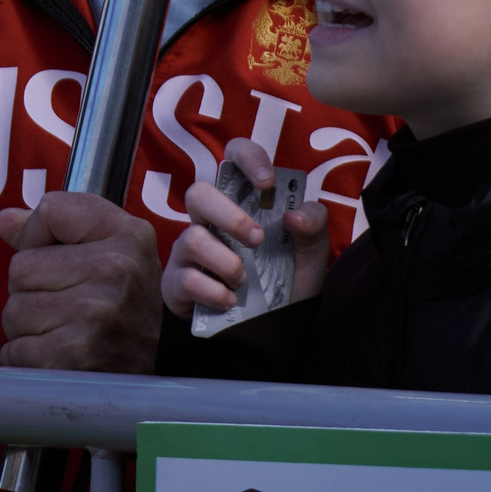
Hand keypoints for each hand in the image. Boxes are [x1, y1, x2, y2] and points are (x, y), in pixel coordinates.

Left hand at [0, 192, 160, 373]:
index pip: (51, 209)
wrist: (153, 379)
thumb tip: (2, 221)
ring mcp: (94, 315)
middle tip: (68, 307)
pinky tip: (59, 356)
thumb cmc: (125, 310)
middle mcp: (115, 271)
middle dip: (32, 290)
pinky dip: (27, 359)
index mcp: (128, 235)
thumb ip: (56, 229)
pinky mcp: (71, 357)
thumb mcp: (111, 252)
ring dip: (28, 327)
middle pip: (21, 265)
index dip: (40, 235)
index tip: (61, 258)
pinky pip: (13, 350)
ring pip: (13, 309)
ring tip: (65, 332)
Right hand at [159, 139, 332, 318]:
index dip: (247, 159)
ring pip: (192, 237)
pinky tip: (231, 301)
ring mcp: (189, 250)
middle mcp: (210, 220)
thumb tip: (294, 214)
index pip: (233, 158)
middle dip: (229, 216)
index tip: (266, 183)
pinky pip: (186, 278)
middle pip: (199, 192)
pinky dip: (214, 292)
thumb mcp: (310, 254)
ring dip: (226, 262)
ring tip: (244, 280)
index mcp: (241, 202)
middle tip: (257, 240)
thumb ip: (313, 226)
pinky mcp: (177, 282)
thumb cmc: (283, 282)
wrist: (267, 333)